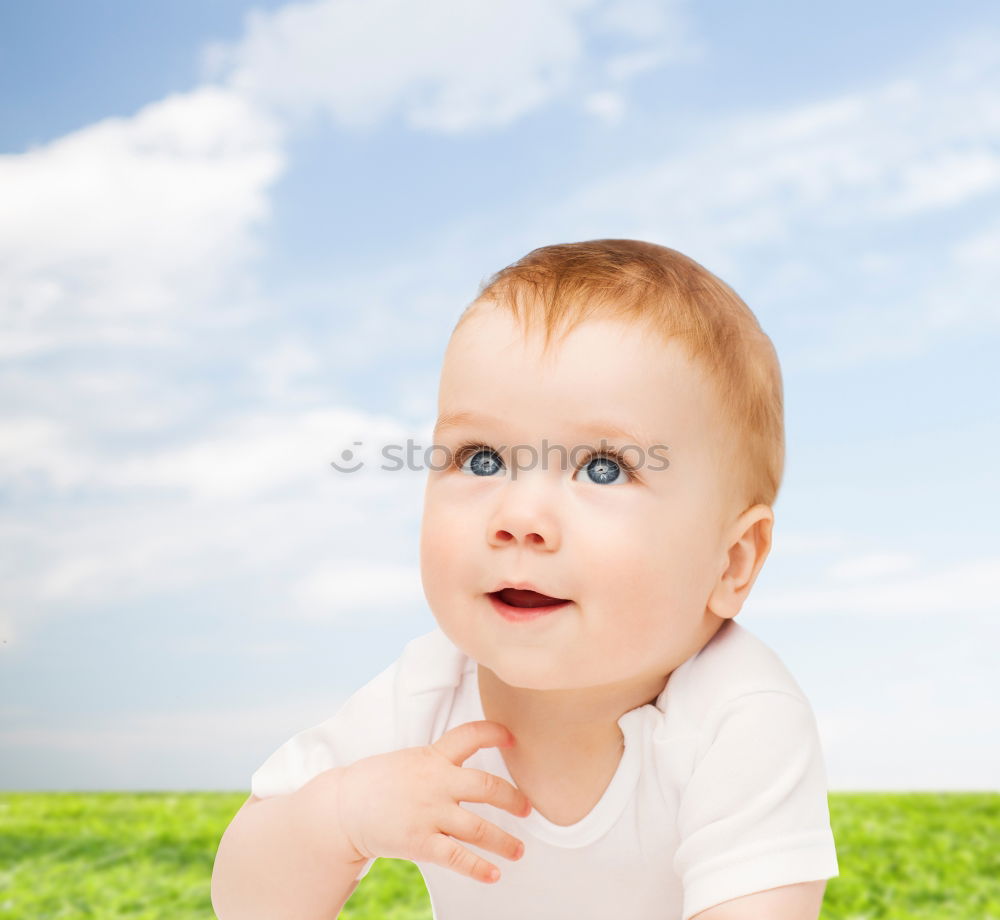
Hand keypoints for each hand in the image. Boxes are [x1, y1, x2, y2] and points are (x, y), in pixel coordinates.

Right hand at [336, 720, 532, 883]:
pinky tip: (494, 875)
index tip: (512, 736)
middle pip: (486, 785)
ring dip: (503, 841)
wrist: (340, 807)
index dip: (494, 732)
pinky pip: (456, 856)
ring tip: (519, 850)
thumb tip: (461, 768)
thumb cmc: (374, 783)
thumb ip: (435, 763)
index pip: (469, 735)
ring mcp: (428, 812)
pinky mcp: (419, 841)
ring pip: (478, 827)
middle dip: (512, 798)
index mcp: (432, 757)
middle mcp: (435, 782)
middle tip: (527, 809)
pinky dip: (478, 867)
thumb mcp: (407, 761)